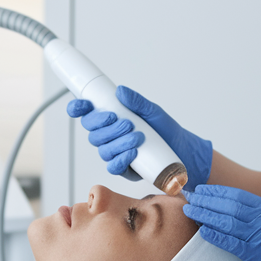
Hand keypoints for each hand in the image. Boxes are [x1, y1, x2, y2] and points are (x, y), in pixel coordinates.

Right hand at [66, 86, 213, 190]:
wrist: (182, 150)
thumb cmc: (165, 130)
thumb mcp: (153, 111)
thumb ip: (137, 101)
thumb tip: (121, 91)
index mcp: (111, 119)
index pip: (87, 113)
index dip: (78, 108)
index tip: (82, 105)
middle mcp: (109, 136)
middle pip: (92, 133)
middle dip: (105, 127)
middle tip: (125, 122)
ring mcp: (114, 152)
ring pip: (102, 149)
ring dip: (118, 142)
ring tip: (137, 137)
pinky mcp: (123, 168)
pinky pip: (113, 166)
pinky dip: (121, 159)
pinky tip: (133, 153)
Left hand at [183, 185, 260, 260]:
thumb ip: (257, 214)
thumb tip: (231, 208)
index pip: (237, 195)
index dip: (216, 191)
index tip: (200, 189)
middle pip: (229, 205)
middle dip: (206, 200)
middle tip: (189, 197)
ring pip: (228, 221)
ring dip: (206, 214)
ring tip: (190, 210)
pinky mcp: (257, 254)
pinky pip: (232, 243)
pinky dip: (216, 235)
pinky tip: (203, 230)